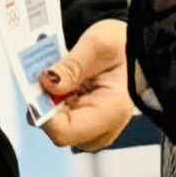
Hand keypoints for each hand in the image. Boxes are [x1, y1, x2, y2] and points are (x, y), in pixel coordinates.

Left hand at [39, 19, 134, 150]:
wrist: (138, 46)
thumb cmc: (125, 45)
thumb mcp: (97, 45)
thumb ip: (71, 66)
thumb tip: (46, 83)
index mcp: (111, 112)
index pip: (64, 132)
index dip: (43, 113)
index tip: (37, 86)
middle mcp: (104, 128)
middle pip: (59, 130)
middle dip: (46, 103)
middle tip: (50, 73)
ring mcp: (96, 128)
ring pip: (58, 125)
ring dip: (51, 100)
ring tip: (61, 74)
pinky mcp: (90, 123)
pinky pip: (64, 118)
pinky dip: (58, 99)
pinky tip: (65, 81)